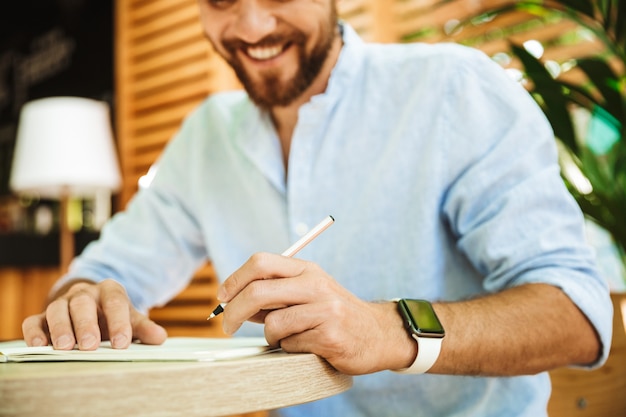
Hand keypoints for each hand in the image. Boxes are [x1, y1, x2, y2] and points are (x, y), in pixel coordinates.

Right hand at [22, 279, 166, 349]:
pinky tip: (40, 345)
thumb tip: (159, 337)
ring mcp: (62, 303)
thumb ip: (144, 328)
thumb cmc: (113, 317)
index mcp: (109, 291)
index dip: (119, 322)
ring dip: (61, 328)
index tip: (122, 343)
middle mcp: (84, 294)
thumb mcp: (131, 319)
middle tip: (90, 345)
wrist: (92, 309)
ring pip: (57, 309)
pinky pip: (34, 320)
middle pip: (83, 303)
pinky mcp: (43, 317)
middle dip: (86, 324)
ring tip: (65, 347)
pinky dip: (35, 332)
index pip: (115, 302)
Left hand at [218, 253, 415, 374]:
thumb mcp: (307, 293)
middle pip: (258, 292)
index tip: (222, 297)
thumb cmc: (334, 313)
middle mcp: (315, 284)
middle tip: (226, 326)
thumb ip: (274, 293)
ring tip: (285, 338)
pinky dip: (290, 349)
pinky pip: (290, 345)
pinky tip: (306, 346)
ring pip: (273, 324)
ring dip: (270, 337)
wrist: (377, 334)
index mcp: (306, 269)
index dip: (234, 280)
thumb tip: (231, 301)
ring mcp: (325, 310)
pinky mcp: (330, 335)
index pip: (260, 262)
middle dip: (233, 312)